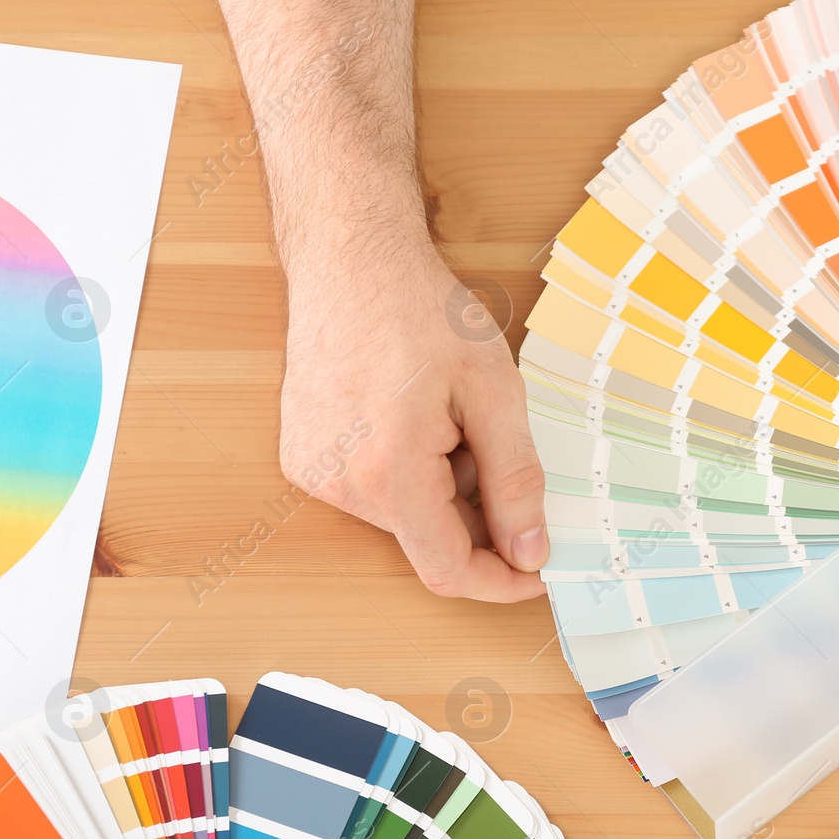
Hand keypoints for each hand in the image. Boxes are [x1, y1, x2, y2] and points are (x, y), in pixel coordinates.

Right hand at [278, 242, 547, 601]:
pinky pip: (371, 490)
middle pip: (428, 540)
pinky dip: (407, 469)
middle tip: (488, 437)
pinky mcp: (302, 456)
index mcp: (391, 473)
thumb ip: (515, 482)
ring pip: (402, 516)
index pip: (448, 570)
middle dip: (474, 509)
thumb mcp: (495, 393)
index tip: (537, 569)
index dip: (500, 581)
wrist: (349, 257)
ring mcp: (313, 472)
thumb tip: (529, 552)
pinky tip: (411, 411)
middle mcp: (340, 484)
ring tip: (444, 412)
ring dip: (441, 484)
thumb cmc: (420, 311)